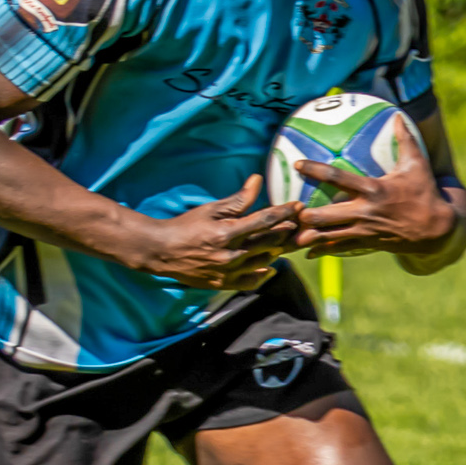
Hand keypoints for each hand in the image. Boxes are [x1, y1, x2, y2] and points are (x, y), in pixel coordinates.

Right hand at [132, 175, 298, 290]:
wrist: (161, 252)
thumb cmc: (185, 226)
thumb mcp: (211, 209)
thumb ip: (237, 199)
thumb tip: (258, 181)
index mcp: (227, 233)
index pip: (264, 221)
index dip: (284, 212)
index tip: (298, 205)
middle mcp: (230, 255)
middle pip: (270, 242)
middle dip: (289, 231)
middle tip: (303, 223)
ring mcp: (228, 272)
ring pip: (264, 262)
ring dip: (279, 250)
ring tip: (289, 241)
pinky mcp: (223, 284)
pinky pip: (251, 281)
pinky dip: (263, 274)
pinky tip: (270, 266)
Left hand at [291, 129, 455, 256]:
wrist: (437, 230)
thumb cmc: (424, 193)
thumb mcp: (417, 164)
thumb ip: (405, 139)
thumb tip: (398, 115)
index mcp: (373, 190)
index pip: (339, 178)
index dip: (316, 171)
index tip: (297, 164)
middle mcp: (365, 212)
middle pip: (326, 215)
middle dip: (304, 214)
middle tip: (285, 208)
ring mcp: (364, 231)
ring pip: (329, 236)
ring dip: (307, 236)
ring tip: (286, 234)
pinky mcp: (367, 244)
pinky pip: (340, 249)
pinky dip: (322, 250)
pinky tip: (306, 252)